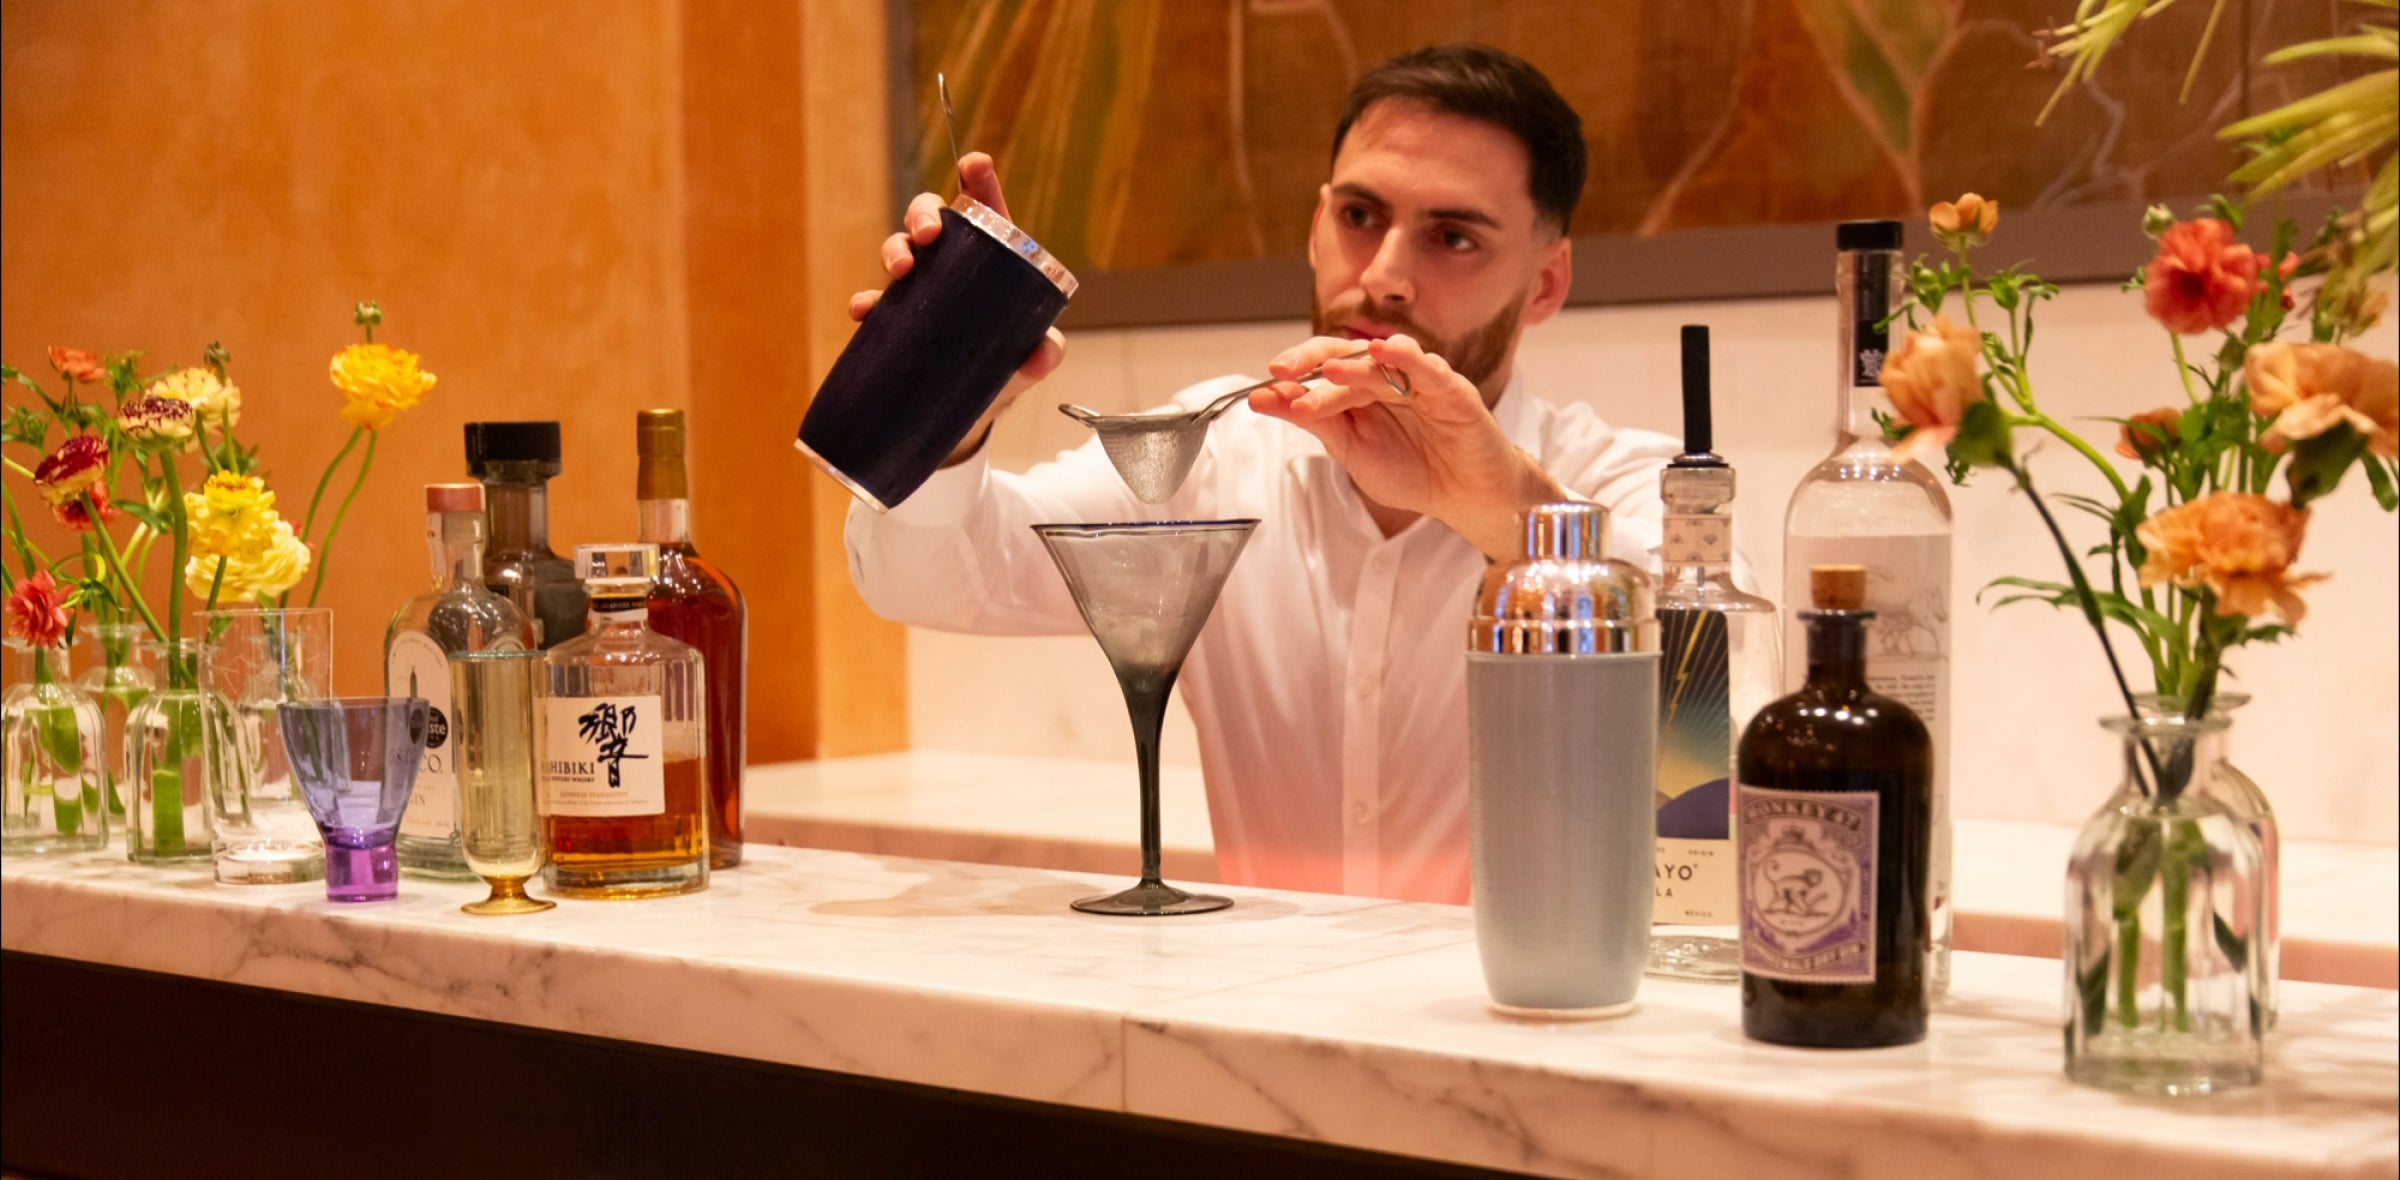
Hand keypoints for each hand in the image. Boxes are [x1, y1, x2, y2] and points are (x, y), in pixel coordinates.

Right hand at [846, 151, 1065, 466]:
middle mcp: (952, 267)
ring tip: (901, 269)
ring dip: (895, 249)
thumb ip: (1042, 354)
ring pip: (899, 250)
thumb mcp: (1028, 362)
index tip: (974, 164)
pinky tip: (864, 310)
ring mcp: (921, 292)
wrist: (969, 416)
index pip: (986, 212)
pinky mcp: (896, 323)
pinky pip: (874, 304)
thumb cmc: (1006, 371)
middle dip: (925, 214)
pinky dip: (866, 302)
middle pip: (933, 220)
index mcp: (990, 262)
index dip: (979, 182)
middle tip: (928, 234)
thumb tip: (1044, 353)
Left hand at [1249, 334, 1562, 558]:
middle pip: (1347, 357)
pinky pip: (1428, 368)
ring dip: (1353, 366)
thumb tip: (1260, 398)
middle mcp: (1390, 377)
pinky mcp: (1453, 390)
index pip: (1324, 369)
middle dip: (1313, 361)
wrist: (1466, 497)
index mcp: (1363, 390)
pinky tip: (1385, 350)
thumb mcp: (1351, 449)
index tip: (1265, 387)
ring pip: (1381, 364)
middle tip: (1282, 372)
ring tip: (1328, 372)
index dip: (1295, 375)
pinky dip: (1407, 356)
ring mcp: (1421, 380)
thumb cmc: (1414, 471)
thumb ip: (1312, 420)